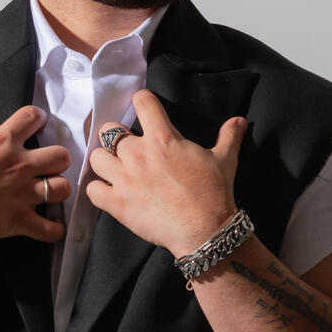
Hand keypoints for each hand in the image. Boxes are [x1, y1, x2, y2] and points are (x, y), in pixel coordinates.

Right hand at [0, 108, 70, 246]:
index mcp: (1, 143)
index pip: (30, 117)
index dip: (36, 117)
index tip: (37, 121)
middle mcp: (19, 166)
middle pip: (61, 156)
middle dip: (58, 160)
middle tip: (48, 165)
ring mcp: (22, 194)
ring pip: (63, 188)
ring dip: (59, 190)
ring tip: (51, 192)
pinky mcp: (20, 220)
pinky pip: (50, 229)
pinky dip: (53, 229)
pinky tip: (51, 227)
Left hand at [86, 90, 246, 255]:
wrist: (205, 230)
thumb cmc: (213, 193)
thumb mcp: (224, 160)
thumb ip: (229, 137)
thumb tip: (239, 121)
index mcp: (162, 138)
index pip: (142, 102)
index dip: (142, 101)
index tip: (144, 108)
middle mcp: (138, 154)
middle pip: (109, 130)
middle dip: (115, 136)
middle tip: (126, 148)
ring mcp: (124, 179)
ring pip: (96, 158)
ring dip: (104, 162)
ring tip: (115, 170)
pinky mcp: (117, 203)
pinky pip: (92, 190)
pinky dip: (98, 190)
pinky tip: (109, 192)